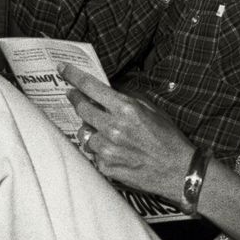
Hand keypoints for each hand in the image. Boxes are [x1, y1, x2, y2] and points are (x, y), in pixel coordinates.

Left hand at [59, 63, 195, 199]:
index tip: (62, 68)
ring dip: (91, 130)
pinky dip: (100, 150)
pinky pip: (93, 153)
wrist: (177, 170)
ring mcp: (107, 149)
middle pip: (81, 109)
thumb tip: (109, 89)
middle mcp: (113, 128)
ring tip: (107, 133)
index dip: (73, 76)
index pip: (91, 87)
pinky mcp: (105, 166)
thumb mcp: (153, 110)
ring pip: (85, 133)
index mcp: (126, 109)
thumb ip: (129, 98)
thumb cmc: (168, 139)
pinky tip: (115, 151)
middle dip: (76, 100)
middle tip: (74, 96)